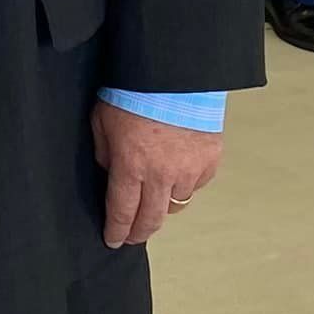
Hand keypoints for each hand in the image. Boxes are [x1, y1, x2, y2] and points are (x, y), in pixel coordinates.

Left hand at [92, 102, 221, 248]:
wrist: (175, 73)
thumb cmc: (132, 92)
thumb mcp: (102, 120)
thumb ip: (105, 152)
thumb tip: (111, 172)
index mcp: (130, 166)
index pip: (122, 211)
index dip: (117, 230)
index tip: (113, 240)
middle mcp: (161, 175)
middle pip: (151, 219)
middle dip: (139, 232)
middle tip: (132, 237)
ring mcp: (189, 171)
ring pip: (176, 204)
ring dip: (162, 206)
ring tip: (153, 202)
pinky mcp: (210, 161)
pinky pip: (195, 185)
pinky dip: (184, 185)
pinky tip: (175, 176)